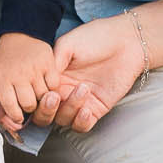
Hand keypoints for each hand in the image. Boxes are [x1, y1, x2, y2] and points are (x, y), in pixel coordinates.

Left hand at [0, 34, 63, 138]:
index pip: (10, 106)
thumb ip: (1, 105)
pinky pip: (55, 85)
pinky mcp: (49, 63)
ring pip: (45, 97)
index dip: (16, 115)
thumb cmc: (7, 62)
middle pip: (30, 104)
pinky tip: (47, 83)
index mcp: (4, 79)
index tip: (19, 116)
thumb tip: (13, 126)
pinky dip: (52, 87)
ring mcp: (35, 68)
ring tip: (39, 91)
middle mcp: (19, 74)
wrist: (20, 34)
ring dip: (43, 98)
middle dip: (31, 107)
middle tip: (31, 101)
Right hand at [46, 15, 147, 132]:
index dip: (36, 98)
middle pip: (45, 114)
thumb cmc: (97, 37)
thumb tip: (41, 80)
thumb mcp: (68, 43)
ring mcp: (80, 102)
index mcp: (54, 77)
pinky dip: (80, 121)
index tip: (43, 91)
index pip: (37, 95)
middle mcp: (64, 91)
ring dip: (69, 109)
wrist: (126, 41)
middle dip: (46, 110)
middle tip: (54, 97)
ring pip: (63, 120)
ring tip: (83, 88)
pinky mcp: (96, 108)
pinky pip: (83, 125)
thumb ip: (52, 61)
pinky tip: (86, 108)